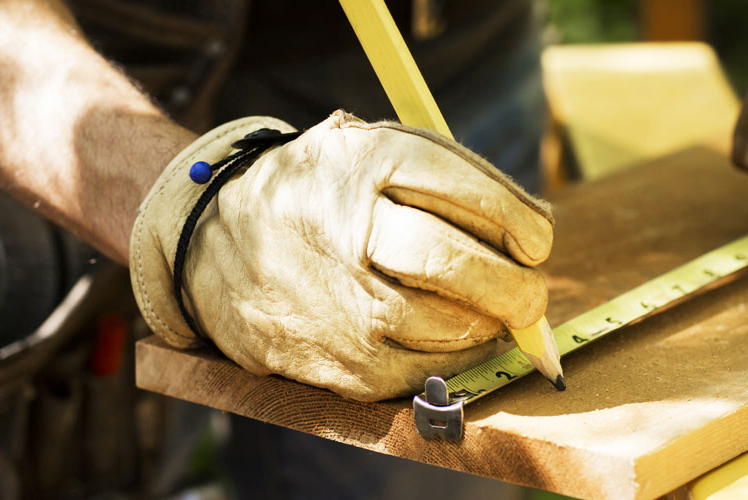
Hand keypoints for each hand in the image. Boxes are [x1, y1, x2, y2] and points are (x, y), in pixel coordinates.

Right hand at [131, 112, 553, 400]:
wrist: (211, 243)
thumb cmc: (318, 195)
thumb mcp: (365, 153)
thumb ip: (444, 178)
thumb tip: (533, 235)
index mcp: (364, 163)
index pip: (470, 192)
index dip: (522, 221)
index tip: (537, 239)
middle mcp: (349, 230)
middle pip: (462, 266)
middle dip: (519, 288)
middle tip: (530, 293)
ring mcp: (341, 302)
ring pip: (452, 327)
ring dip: (488, 326)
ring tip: (489, 313)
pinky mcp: (338, 361)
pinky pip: (425, 373)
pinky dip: (455, 361)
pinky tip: (453, 340)